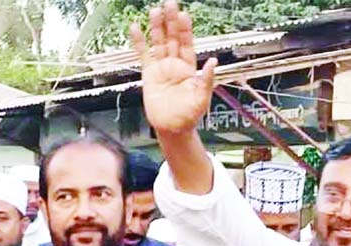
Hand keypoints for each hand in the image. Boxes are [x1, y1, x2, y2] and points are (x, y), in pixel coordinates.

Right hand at [130, 1, 216, 135]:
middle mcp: (175, 64)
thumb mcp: (202, 98)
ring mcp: (161, 68)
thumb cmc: (189, 116)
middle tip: (169, 3)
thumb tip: (213, 61)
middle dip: (171, 21)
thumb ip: (207, 79)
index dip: (185, 29)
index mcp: (189, 68)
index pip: (186, 43)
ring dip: (157, 27)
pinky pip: (143, 55)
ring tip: (154, 10)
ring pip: (158, 43)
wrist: (173, 129)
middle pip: (172, 38)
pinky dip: (139, 42)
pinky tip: (136, 28)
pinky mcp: (149, 74)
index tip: (183, 15)